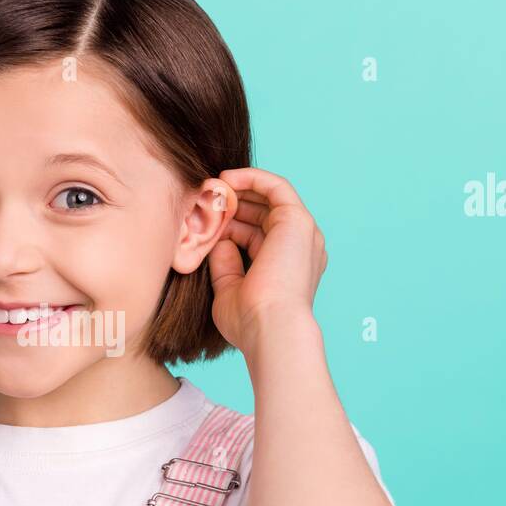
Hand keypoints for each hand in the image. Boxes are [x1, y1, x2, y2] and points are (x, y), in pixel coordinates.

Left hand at [208, 167, 326, 349]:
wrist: (270, 328)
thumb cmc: (250, 321)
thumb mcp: (230, 290)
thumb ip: (225, 265)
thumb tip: (219, 241)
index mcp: (288, 267)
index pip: (257, 235)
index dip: (229, 226)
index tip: (203, 222)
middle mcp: (300, 248)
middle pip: (264, 214)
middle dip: (233, 205)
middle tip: (204, 199)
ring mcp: (302, 233)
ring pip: (270, 197)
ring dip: (240, 189)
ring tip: (211, 187)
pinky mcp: (298, 220)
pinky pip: (276, 186)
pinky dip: (252, 178)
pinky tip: (226, 179)